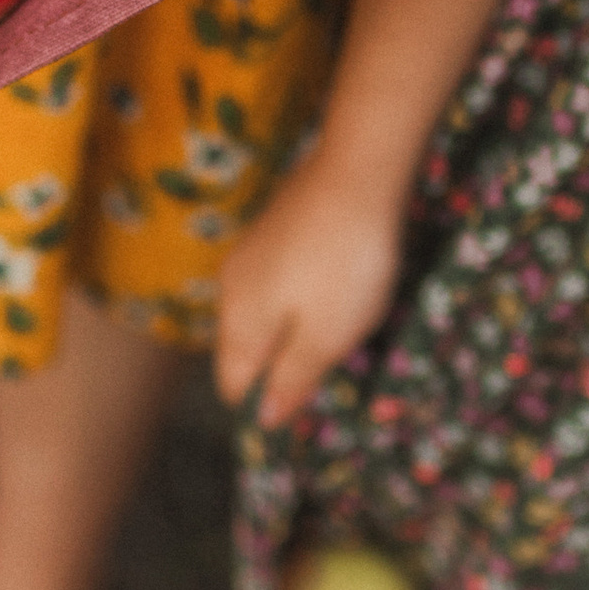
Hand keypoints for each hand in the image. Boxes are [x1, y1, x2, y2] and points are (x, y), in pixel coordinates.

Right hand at [214, 157, 404, 429]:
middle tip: (330, 366)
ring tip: (337, 325)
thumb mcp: (327, 337)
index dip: (262, 406)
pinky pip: (276, 281)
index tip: (303, 408)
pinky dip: (298, 296)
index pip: (232, 384)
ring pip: (260, 313)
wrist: (357, 171)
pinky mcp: (272, 229)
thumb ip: (292, 380)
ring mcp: (249, 254)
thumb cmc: (345, 265)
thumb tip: (265, 418)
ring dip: (290, 330)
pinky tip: (334, 286)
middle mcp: (231, 290)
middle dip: (278, 367)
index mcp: (239, 324)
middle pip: (244, 349)